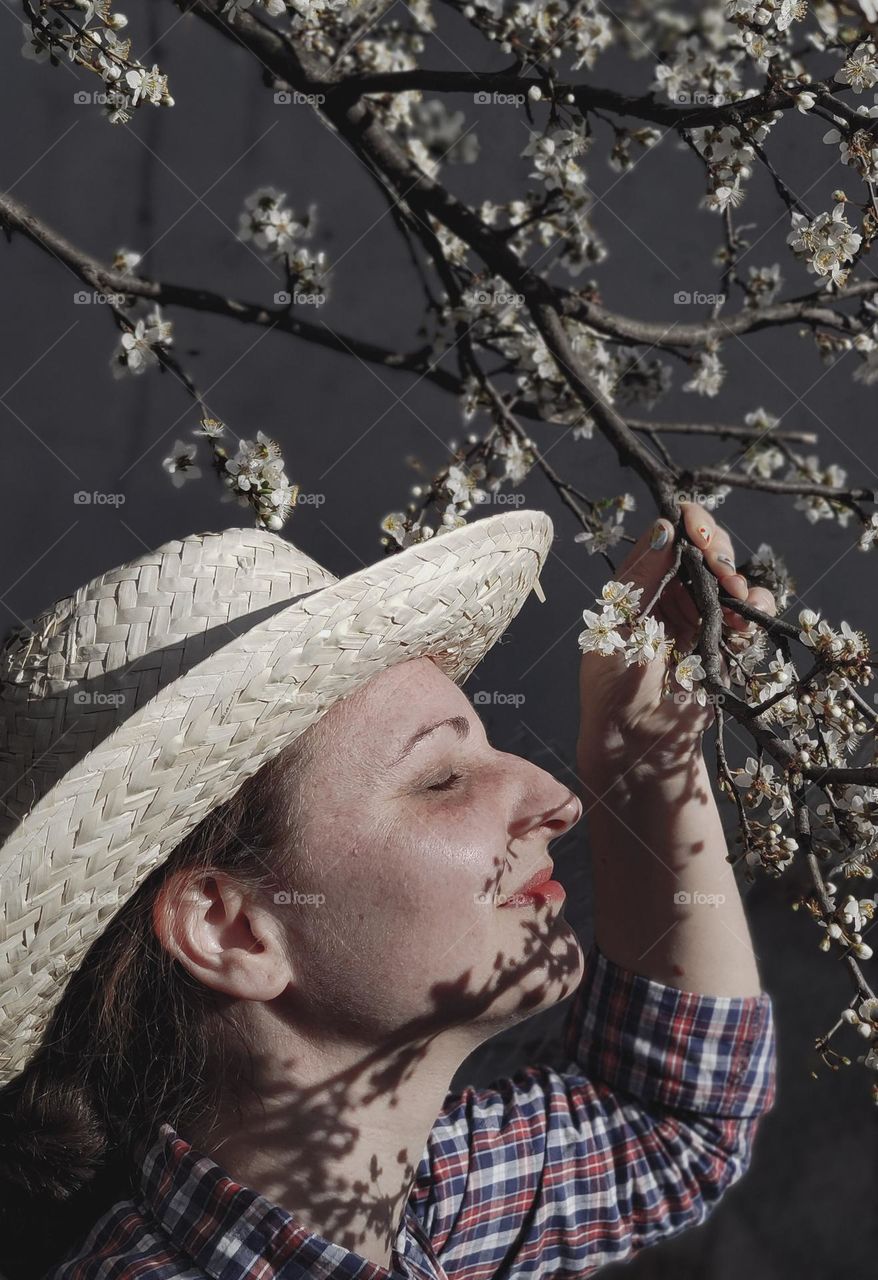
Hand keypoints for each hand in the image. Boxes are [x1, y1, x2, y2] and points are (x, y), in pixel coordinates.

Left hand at [576, 502, 777, 781]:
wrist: (638, 739)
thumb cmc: (614, 686)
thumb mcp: (621, 625)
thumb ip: (644, 577)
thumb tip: (664, 527)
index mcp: (639, 586)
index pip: (668, 539)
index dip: (687, 527)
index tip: (697, 526)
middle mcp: (670, 596)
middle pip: (705, 552)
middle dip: (718, 551)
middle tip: (720, 567)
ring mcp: (699, 618)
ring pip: (730, 578)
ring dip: (739, 578)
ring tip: (736, 594)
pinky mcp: (723, 642)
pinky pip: (748, 613)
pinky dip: (755, 606)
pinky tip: (749, 612)